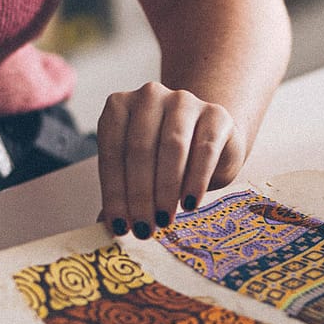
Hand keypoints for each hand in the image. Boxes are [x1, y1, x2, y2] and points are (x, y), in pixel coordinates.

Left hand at [96, 82, 245, 238]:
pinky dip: (196, 180)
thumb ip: (123, 192)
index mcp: (120, 105)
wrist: (209, 141)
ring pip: (171, 147)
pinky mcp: (216, 115)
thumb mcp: (138, 171)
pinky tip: (190, 204)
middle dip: (140, 194)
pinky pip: (205, 149)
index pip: (111, 149)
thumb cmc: (165, 159)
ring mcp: (184, 101)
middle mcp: (150, 96)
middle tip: (144, 228)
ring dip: (166, 189)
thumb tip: (107, 226)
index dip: (114, 191)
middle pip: (140, 148)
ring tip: (165, 221)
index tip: (119, 225)